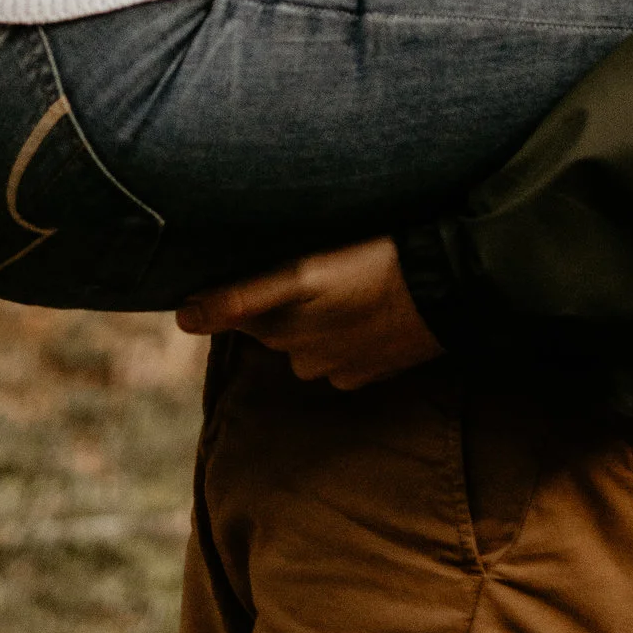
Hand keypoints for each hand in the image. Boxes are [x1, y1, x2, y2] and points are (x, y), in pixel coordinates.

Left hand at [175, 237, 442, 389]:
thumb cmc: (381, 256)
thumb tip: (183, 316)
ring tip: (341, 290)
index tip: (189, 306)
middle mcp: (302, 342)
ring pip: (300, 345)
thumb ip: (248, 292)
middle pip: (267, 328)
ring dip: (308, 325)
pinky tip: (362, 316)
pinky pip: (331, 362)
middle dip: (274, 306)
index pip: (232, 309)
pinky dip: (338, 344)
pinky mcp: (358, 376)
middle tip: (308, 271)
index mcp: (290, 304)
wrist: (449, 287)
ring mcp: (331, 363)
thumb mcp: (312, 263)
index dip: (209, 305)